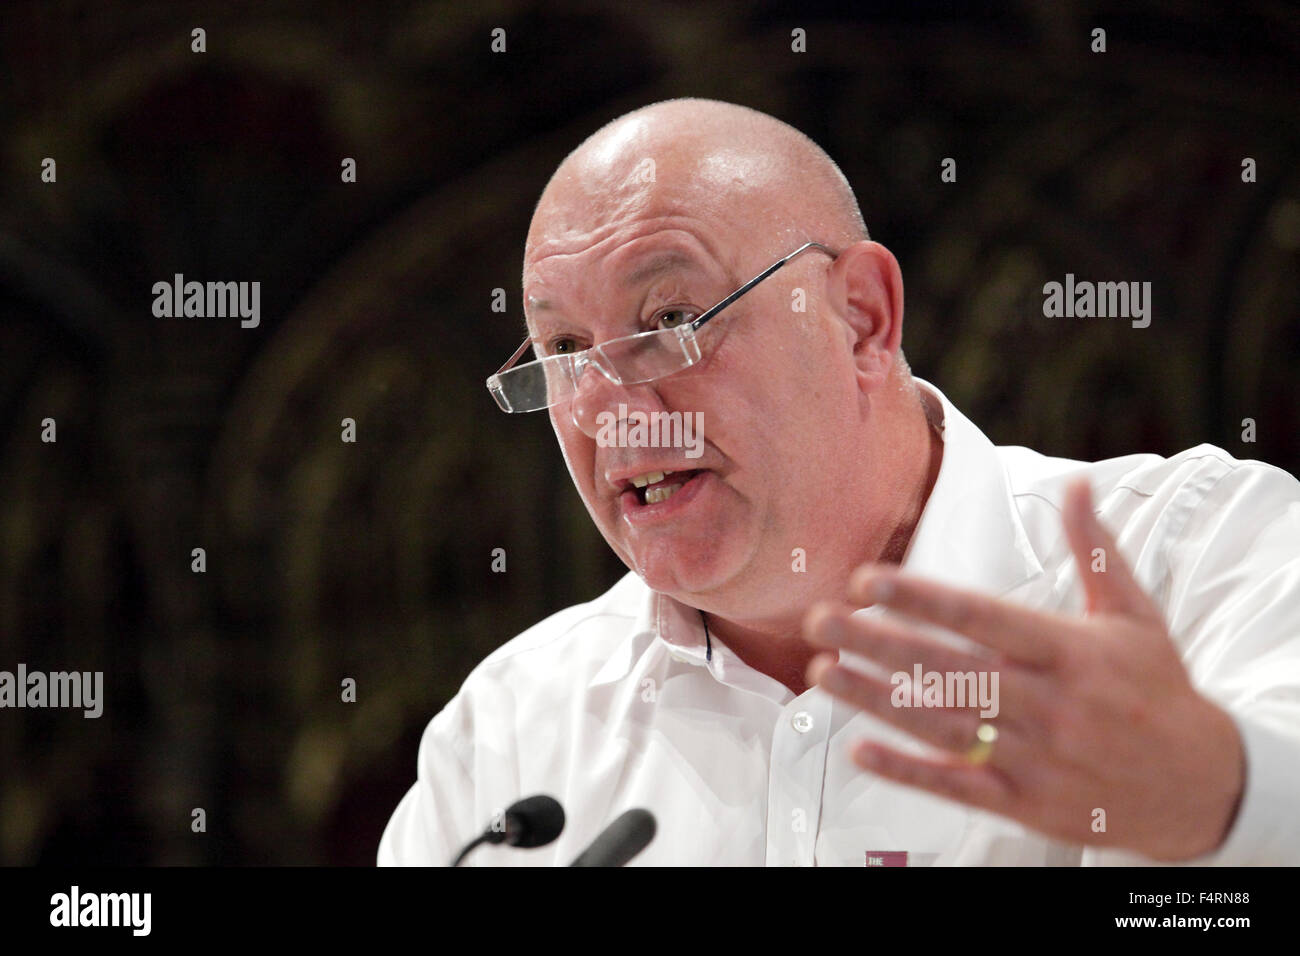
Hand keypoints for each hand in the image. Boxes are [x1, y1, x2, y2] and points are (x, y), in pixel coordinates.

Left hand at [802, 478, 1245, 860]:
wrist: (1202, 786)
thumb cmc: (1158, 689)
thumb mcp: (1135, 615)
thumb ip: (1095, 549)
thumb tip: (1075, 482)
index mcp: (1073, 651)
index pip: (982, 617)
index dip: (921, 598)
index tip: (868, 581)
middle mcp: (1051, 704)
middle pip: (948, 669)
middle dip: (877, 642)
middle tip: (822, 620)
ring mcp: (1037, 758)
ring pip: (941, 725)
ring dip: (874, 700)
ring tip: (823, 673)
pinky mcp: (1028, 804)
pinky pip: (957, 786)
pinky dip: (906, 770)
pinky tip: (859, 749)